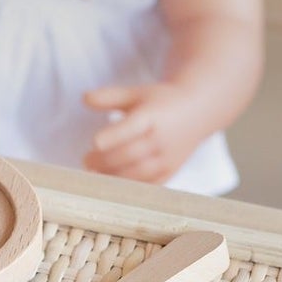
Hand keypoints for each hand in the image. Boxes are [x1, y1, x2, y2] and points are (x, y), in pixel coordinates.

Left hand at [82, 81, 209, 183]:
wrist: (197, 112)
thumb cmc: (160, 102)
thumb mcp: (137, 93)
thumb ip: (111, 97)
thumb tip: (84, 98)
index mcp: (154, 115)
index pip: (134, 126)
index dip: (114, 136)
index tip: (95, 142)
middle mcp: (163, 138)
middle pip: (132, 154)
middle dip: (106, 160)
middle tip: (86, 161)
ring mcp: (168, 158)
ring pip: (139, 173)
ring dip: (114, 177)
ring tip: (94, 173)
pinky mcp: (170, 172)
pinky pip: (149, 185)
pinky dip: (129, 188)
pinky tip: (110, 185)